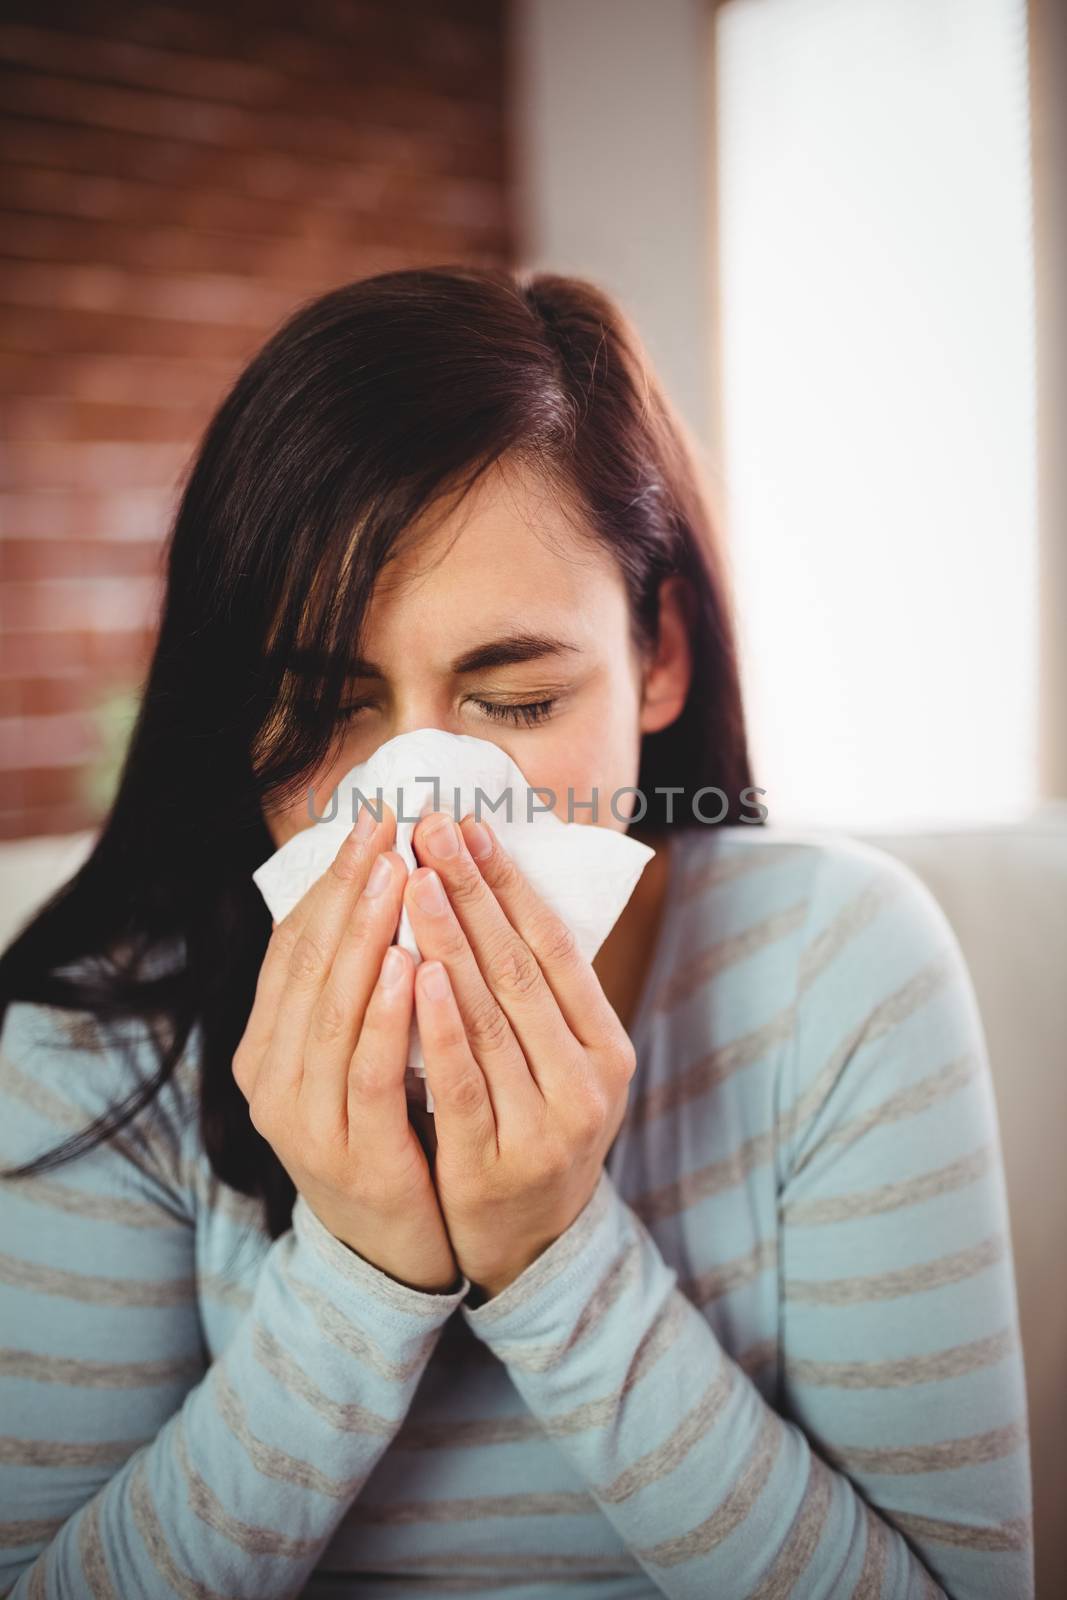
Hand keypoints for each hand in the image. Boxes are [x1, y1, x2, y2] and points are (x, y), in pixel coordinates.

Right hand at [233, 801, 461, 1293]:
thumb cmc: (387, 1130)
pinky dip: (390, 1020)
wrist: (392, 1250)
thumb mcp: (355, 1053)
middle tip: (387, 829)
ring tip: (400, 876)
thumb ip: (356, 985)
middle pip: (310, 968)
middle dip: (351, 892)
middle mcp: (273, 1080)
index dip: (331, 881)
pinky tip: (418, 969)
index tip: (371, 821)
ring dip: (369, 939)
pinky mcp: (354, 1158)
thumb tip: (378, 881)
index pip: (294, 946)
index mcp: (268, 1046)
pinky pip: (370, 1077)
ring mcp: (307, 1123)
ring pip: (334, 1014)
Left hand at [402, 810, 636, 1300]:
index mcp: (606, 1046)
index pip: (555, 946)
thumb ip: (536, 997)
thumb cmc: (533, 1130)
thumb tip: (493, 889)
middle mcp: (588, 1081)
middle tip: (430, 828)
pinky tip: (415, 973)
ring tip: (416, 878)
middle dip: (473, 892)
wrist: (531, 1246)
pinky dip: (440, 1025)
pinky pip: (463, 1081)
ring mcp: (547, 1124)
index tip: (469, 823)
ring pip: (493, 1016)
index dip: (511, 882)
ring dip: (451, 940)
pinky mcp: (498, 1162)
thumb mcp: (558, 1064)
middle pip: (522, 968)